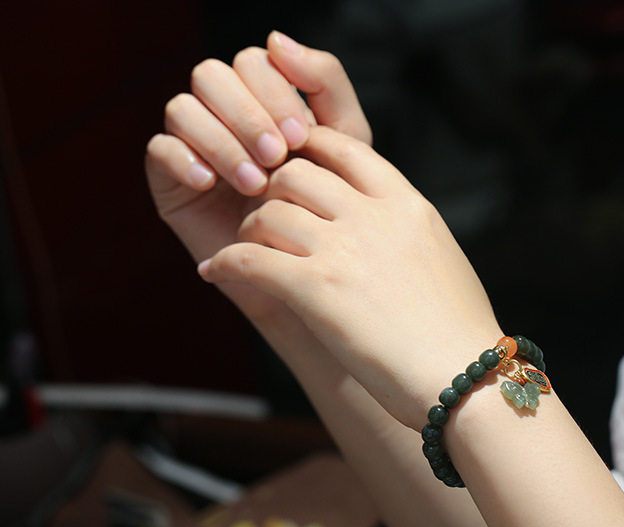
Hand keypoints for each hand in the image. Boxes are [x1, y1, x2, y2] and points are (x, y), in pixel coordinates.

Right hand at [145, 32, 370, 326]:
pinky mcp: (172, 180)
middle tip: (277, 157)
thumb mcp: (343, 143)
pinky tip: (212, 185)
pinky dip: (185, 160)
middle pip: (212, 75)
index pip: (252, 62)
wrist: (308, 270)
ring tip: (253, 183)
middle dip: (247, 114)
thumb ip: (324, 84)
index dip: (274, 92)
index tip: (301, 137)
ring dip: (221, 141)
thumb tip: (276, 38)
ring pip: (182, 107)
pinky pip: (158, 149)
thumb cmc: (330, 206)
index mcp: (265, 98)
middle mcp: (225, 114)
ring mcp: (195, 144)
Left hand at [198, 126, 502, 429]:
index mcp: (407, 204)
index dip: (307, 150)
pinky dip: (226, 263)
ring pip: (267, 213)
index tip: (291, 169)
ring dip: (247, 230)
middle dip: (270, 192)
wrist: (466, 379)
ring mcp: (344, 249)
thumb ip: (403, 228)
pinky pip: (250, 258)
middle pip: (295, 173)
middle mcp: (373, 215)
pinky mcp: (317, 290)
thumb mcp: (440, 256)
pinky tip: (217, 272)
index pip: (344, 147)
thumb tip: (380, 224)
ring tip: (243, 251)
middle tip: (262, 218)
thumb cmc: (459, 330)